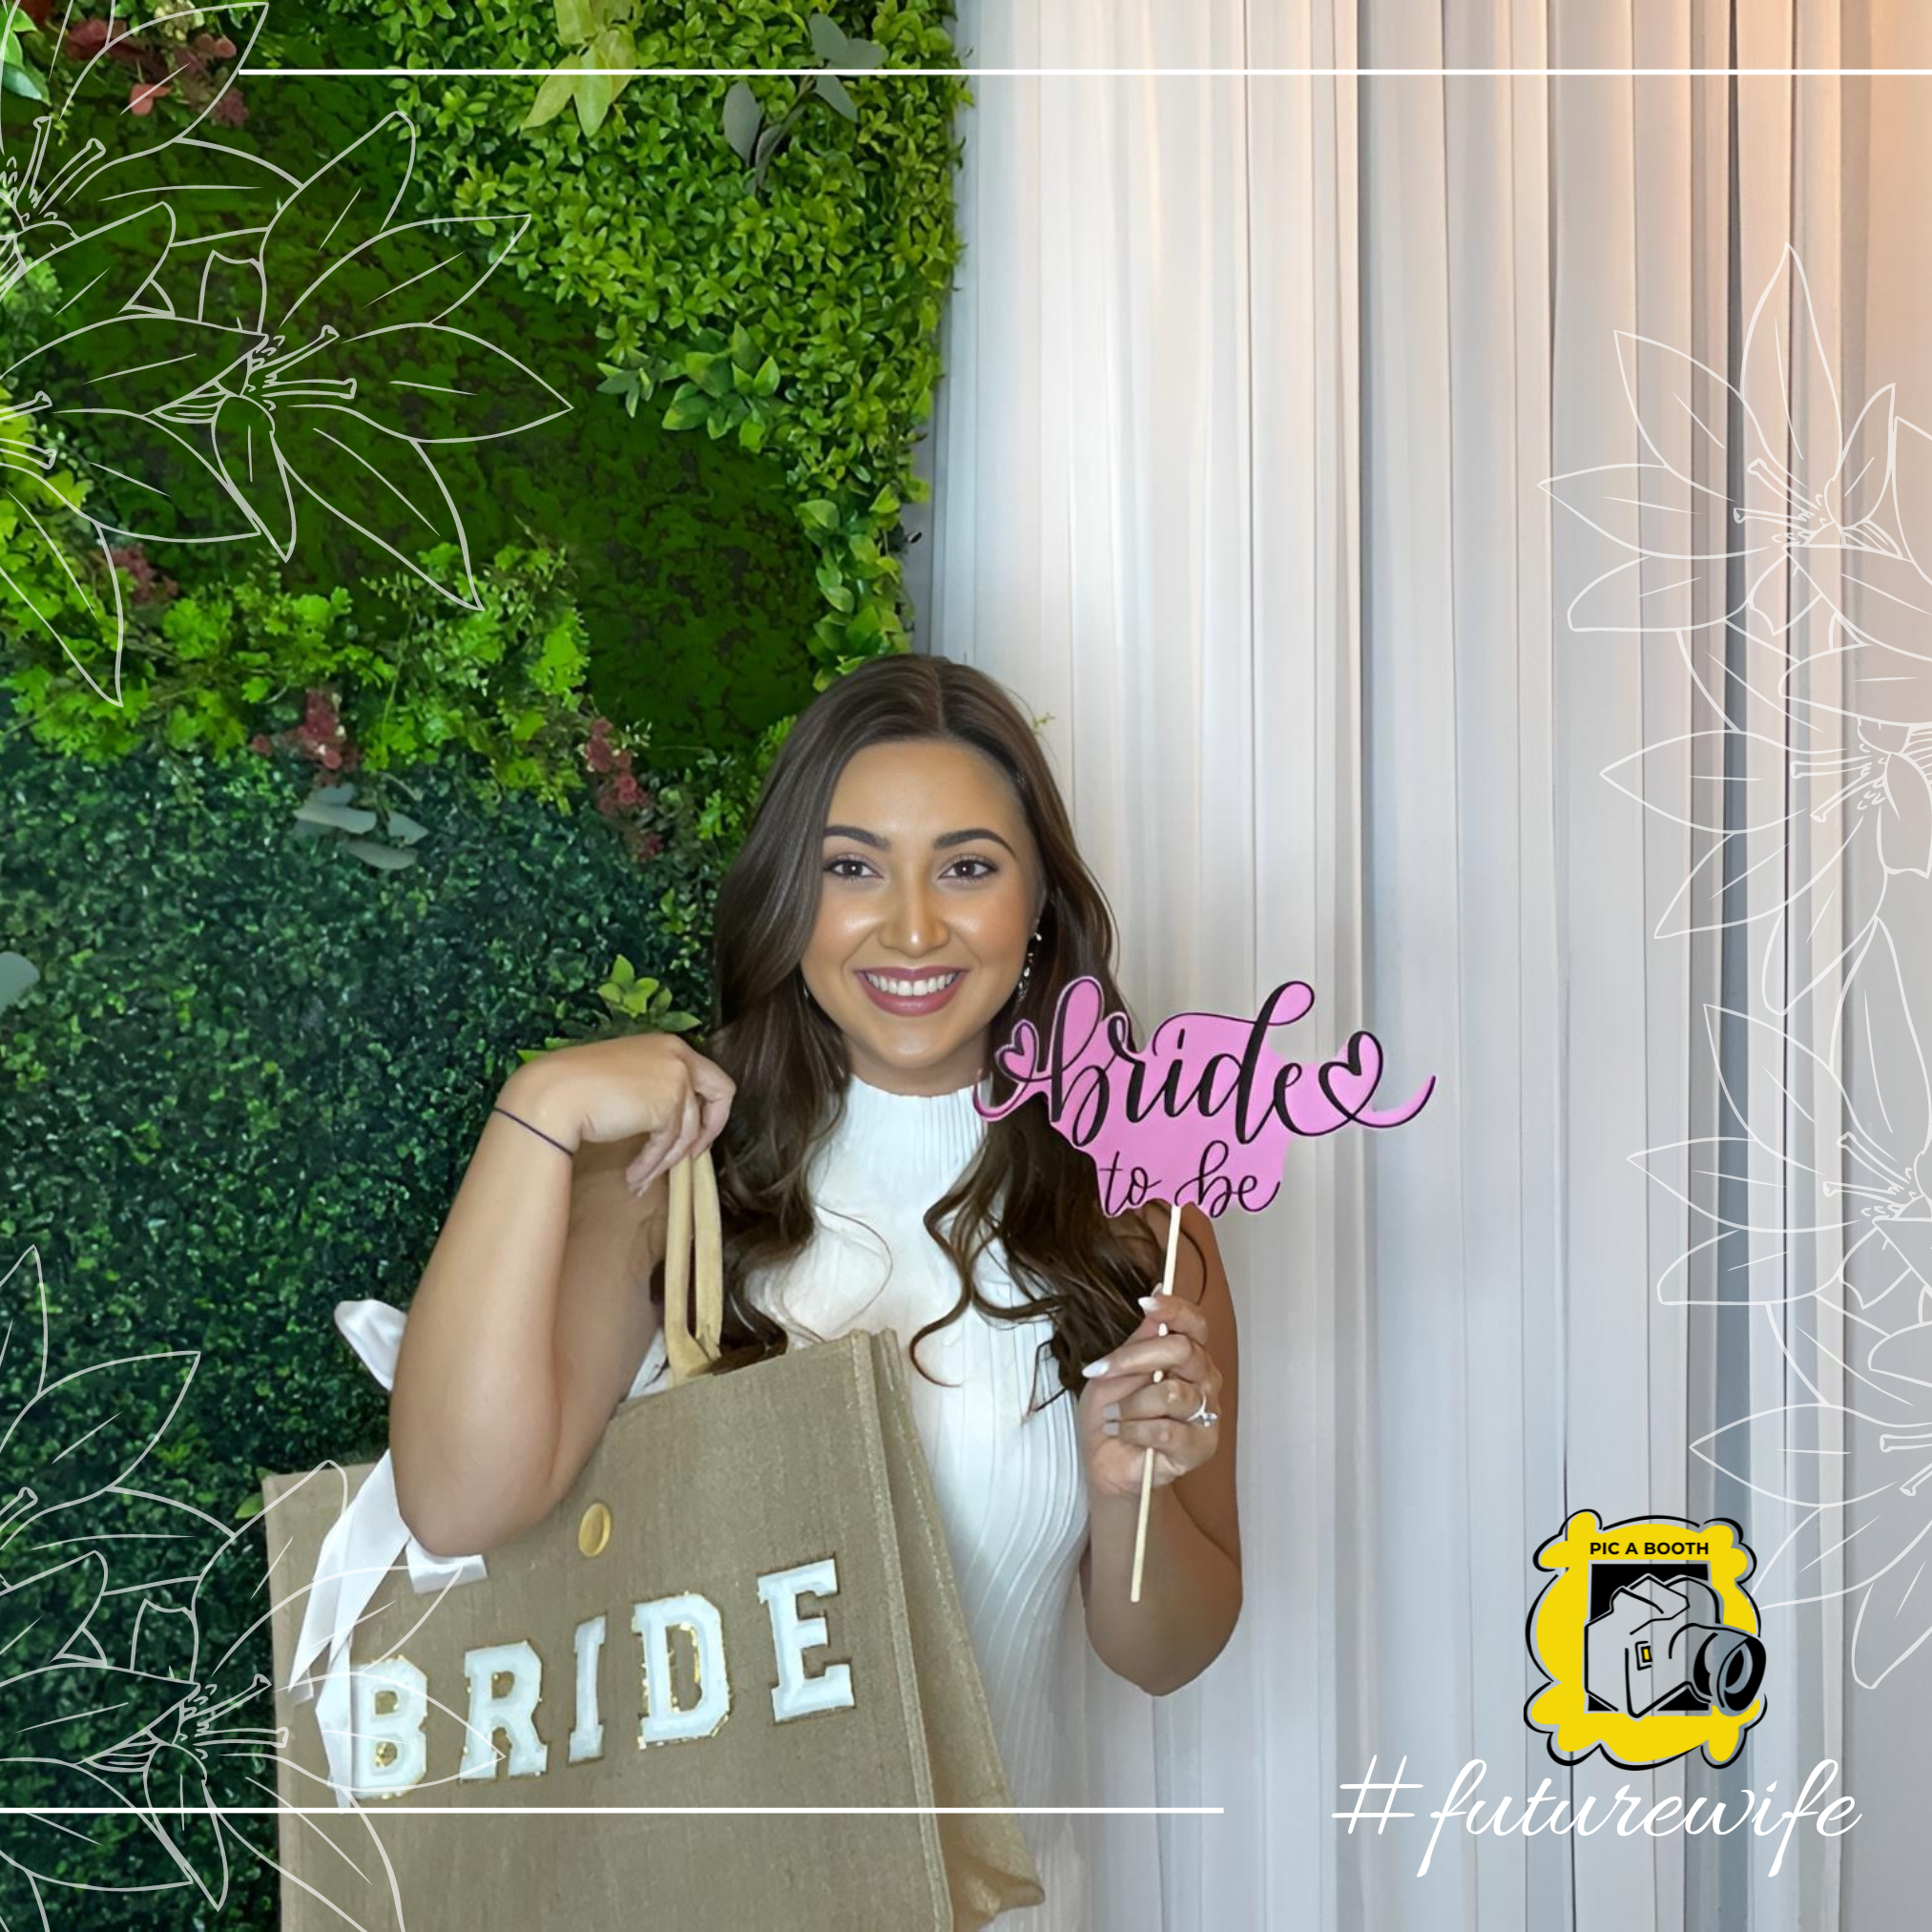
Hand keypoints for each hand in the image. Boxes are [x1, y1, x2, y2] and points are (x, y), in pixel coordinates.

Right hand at [498, 1033, 735, 1194]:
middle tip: (693, 1156)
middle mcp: (679, 1057)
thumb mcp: (627, 1076)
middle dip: (711, 1129)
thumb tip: (672, 1121)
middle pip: (721, 1094)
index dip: (709, 1107)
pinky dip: (652, 1165)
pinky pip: (667, 1145)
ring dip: (664, 1159)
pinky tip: (634, 1177)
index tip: (695, 1131)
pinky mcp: (667, 1107)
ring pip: (687, 1131)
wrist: (556, 1093)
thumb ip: (656, 1088)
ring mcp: (676, 1080)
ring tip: (641, 1175)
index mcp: (669, 1045)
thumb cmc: (579, 1085)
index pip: (709, 1075)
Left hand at [1075, 1288, 1224, 1503]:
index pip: (1194, 1323)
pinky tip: (1121, 1431)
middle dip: (1134, 1360)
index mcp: (1186, 1355)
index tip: (1146, 1303)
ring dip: (1131, 1404)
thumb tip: (1157, 1292)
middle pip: (1182, 1351)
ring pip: (1172, 1393)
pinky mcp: (1200, 1446)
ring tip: (1114, 1414)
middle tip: (1102, 1372)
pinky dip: (1134, 1430)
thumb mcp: (1113, 1371)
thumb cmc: (1111, 1414)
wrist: (1106, 1462)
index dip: (1175, 1309)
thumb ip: (1138, 1339)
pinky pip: (1167, 1430)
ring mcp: (1206, 1413)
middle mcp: (1203, 1379)